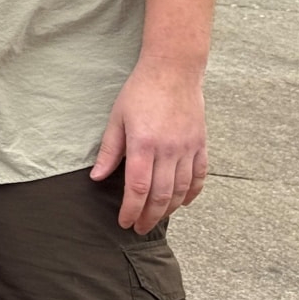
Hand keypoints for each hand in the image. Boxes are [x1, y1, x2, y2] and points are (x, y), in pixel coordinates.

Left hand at [90, 59, 207, 234]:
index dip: (131, 209)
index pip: (138, 187)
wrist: (173, 71)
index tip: (124, 222)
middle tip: (139, 228)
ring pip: (182, 190)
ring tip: (156, 218)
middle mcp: (169, 150)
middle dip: (149, 216)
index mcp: (144, 144)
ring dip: (169, 209)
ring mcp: (188, 148)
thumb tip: (97, 177)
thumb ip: (109, 151)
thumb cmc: (139, 92)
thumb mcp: (116, 119)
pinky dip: (192, 193)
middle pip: (161, 195)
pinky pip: (199, 176)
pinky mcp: (201, 145)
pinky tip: (182, 202)